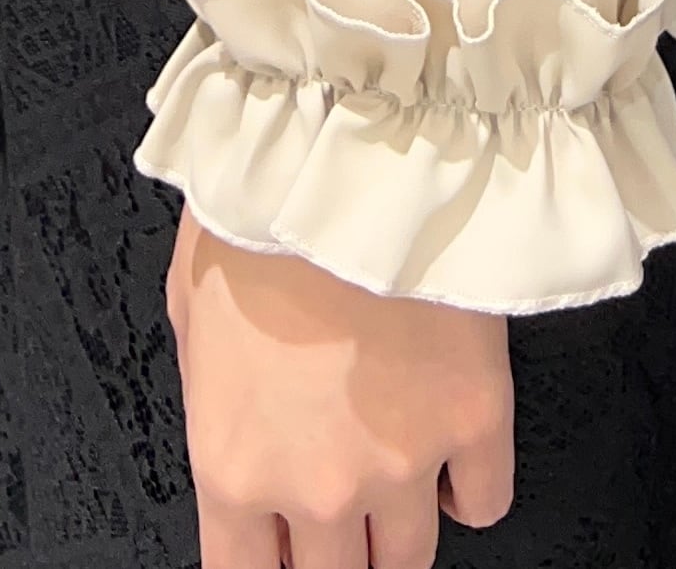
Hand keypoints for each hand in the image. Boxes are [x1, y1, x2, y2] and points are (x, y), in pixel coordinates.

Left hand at [165, 203, 514, 566]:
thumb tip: (232, 423)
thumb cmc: (260, 208)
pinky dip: (468, 488)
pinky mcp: (476, 419)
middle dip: (333, 549)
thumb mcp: (190, 310)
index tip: (282, 551)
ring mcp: (404, 463)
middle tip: (340, 500)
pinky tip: (453, 452)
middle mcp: (318, 489)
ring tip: (396, 472)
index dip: (269, 566)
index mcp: (235, 467)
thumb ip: (211, 397)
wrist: (348, 148)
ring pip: (409, 559)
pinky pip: (485, 502)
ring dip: (398, 525)